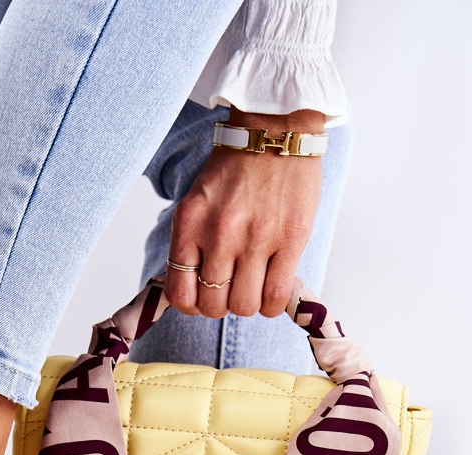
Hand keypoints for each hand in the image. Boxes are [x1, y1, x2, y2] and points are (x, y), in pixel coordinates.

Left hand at [166, 109, 323, 318]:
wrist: (274, 131)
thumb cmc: (235, 171)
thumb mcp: (198, 203)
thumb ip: (191, 244)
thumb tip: (192, 292)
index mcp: (190, 225)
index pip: (180, 294)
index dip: (193, 306)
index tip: (204, 297)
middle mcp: (219, 233)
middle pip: (213, 306)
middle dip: (222, 305)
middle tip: (233, 287)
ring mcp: (256, 238)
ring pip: (244, 306)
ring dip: (249, 304)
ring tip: (255, 286)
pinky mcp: (290, 239)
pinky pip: (276, 296)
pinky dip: (272, 304)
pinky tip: (272, 289)